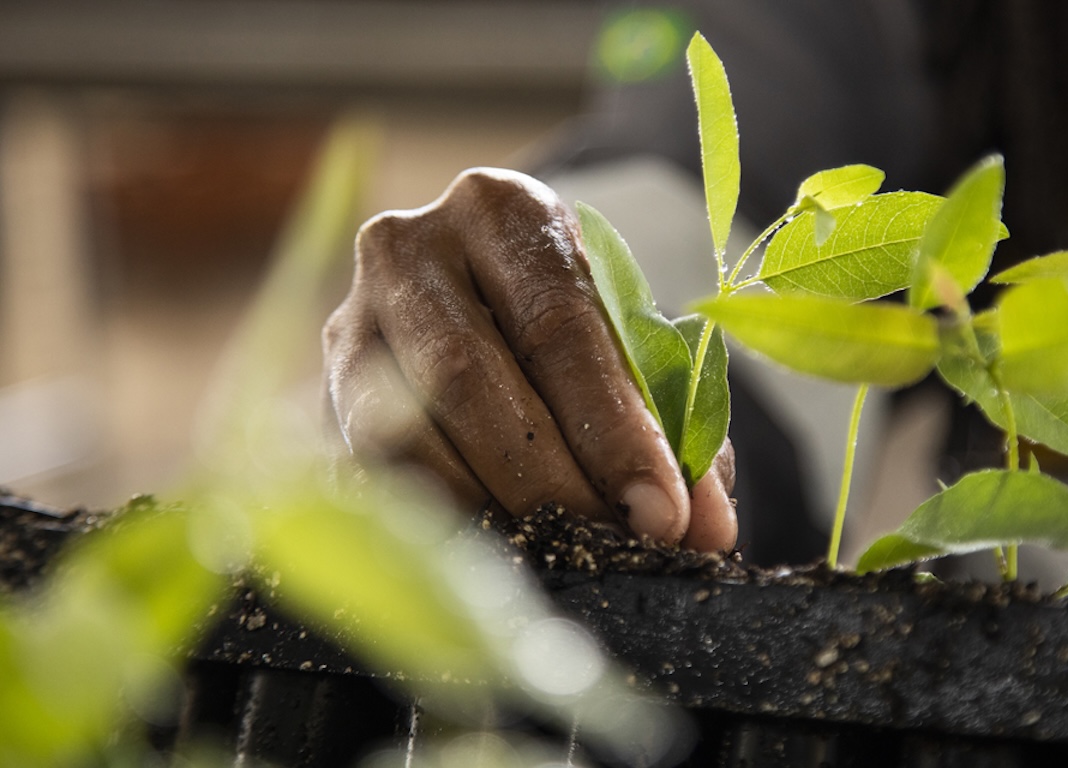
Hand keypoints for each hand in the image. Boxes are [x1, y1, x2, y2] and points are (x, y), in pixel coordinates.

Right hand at [322, 168, 736, 550]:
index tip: (662, 512)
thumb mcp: (623, 348)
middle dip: (550, 480)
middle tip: (613, 546)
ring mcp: (346, 321)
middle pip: (469, 376)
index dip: (614, 428)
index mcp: (502, 211)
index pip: (559, 324)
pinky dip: (435, 525)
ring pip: (401, 432)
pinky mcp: (315, 395)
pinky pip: (367, 474)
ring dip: (487, 510)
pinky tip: (494, 556)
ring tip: (561, 556)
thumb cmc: (562, 328)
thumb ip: (667, 424)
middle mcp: (409, 248)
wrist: (459, 306)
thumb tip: (703, 527)